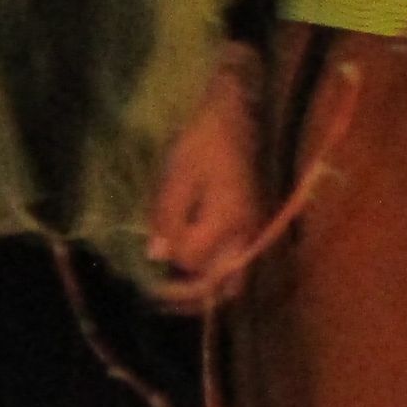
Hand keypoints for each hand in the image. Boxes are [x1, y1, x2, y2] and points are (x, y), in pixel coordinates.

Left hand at [146, 56, 264, 309]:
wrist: (240, 112)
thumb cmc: (205, 138)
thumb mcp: (178, 173)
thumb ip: (167, 217)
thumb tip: (157, 255)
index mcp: (228, 222)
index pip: (193, 261)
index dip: (169, 261)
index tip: (149, 261)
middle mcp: (249, 234)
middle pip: (221, 284)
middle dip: (190, 294)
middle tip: (160, 295)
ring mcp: (257, 231)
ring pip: (235, 278)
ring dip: (206, 287)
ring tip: (177, 287)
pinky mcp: (257, 225)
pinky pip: (240, 262)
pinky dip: (219, 271)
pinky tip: (198, 264)